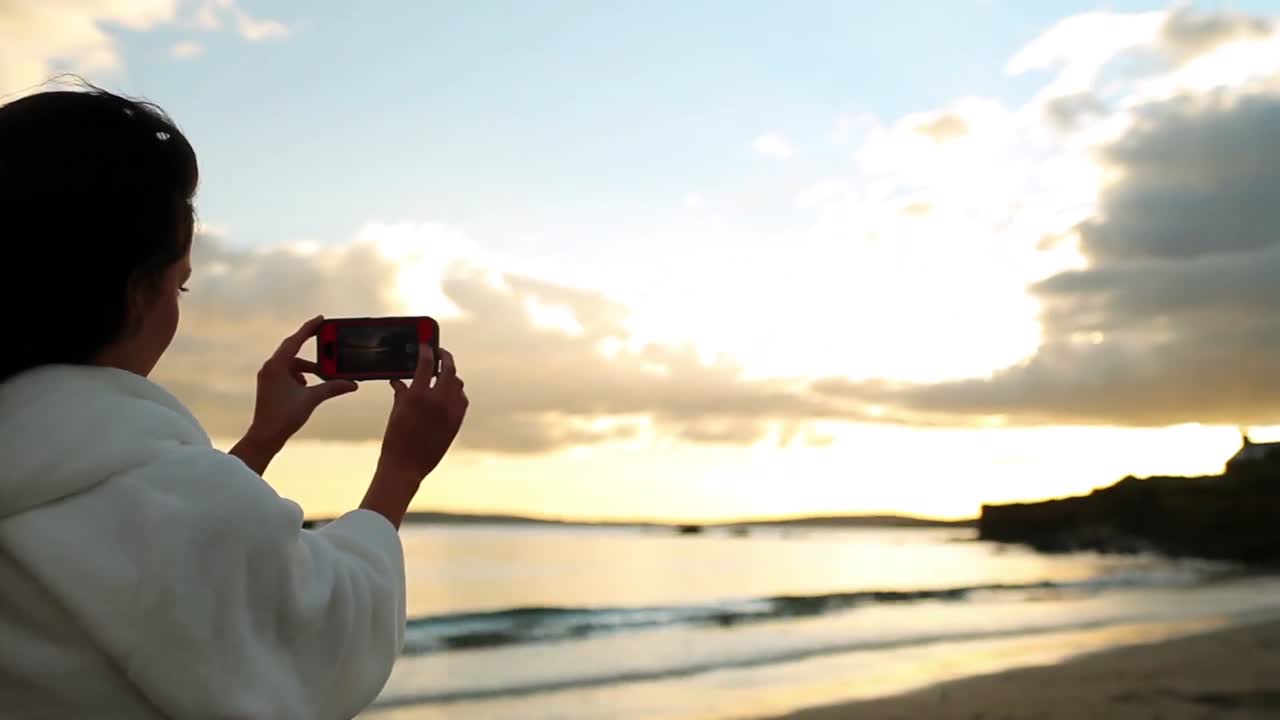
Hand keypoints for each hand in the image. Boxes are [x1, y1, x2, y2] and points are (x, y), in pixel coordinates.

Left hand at [232, 316, 357, 473]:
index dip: (309, 328)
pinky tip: (309, 385)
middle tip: (327, 340)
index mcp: (277, 366)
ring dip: (308, 367)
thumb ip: (332, 388)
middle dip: (311, 347)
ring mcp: (269, 376)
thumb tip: (352, 384)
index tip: (321, 319)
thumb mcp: (311, 399)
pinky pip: (288, 372)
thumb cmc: (283, 417)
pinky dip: (300, 375)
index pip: (295, 340)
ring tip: (324, 374)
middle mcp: (270, 367)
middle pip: (293, 349)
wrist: (265, 436)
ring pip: (292, 363)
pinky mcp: (270, 384)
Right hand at [377, 344, 467, 479]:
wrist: (406, 466)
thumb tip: (399, 380)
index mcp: (418, 396)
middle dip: (445, 357)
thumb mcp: (395, 412)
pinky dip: (456, 393)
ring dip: (451, 376)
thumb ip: (401, 393)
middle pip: (449, 369)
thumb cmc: (395, 439)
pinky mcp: (457, 422)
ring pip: (458, 384)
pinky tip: (448, 394)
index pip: (426, 363)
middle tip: (440, 353)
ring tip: (442, 375)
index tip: (426, 345)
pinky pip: (462, 400)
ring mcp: (450, 412)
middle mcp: (437, 401)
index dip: (427, 350)